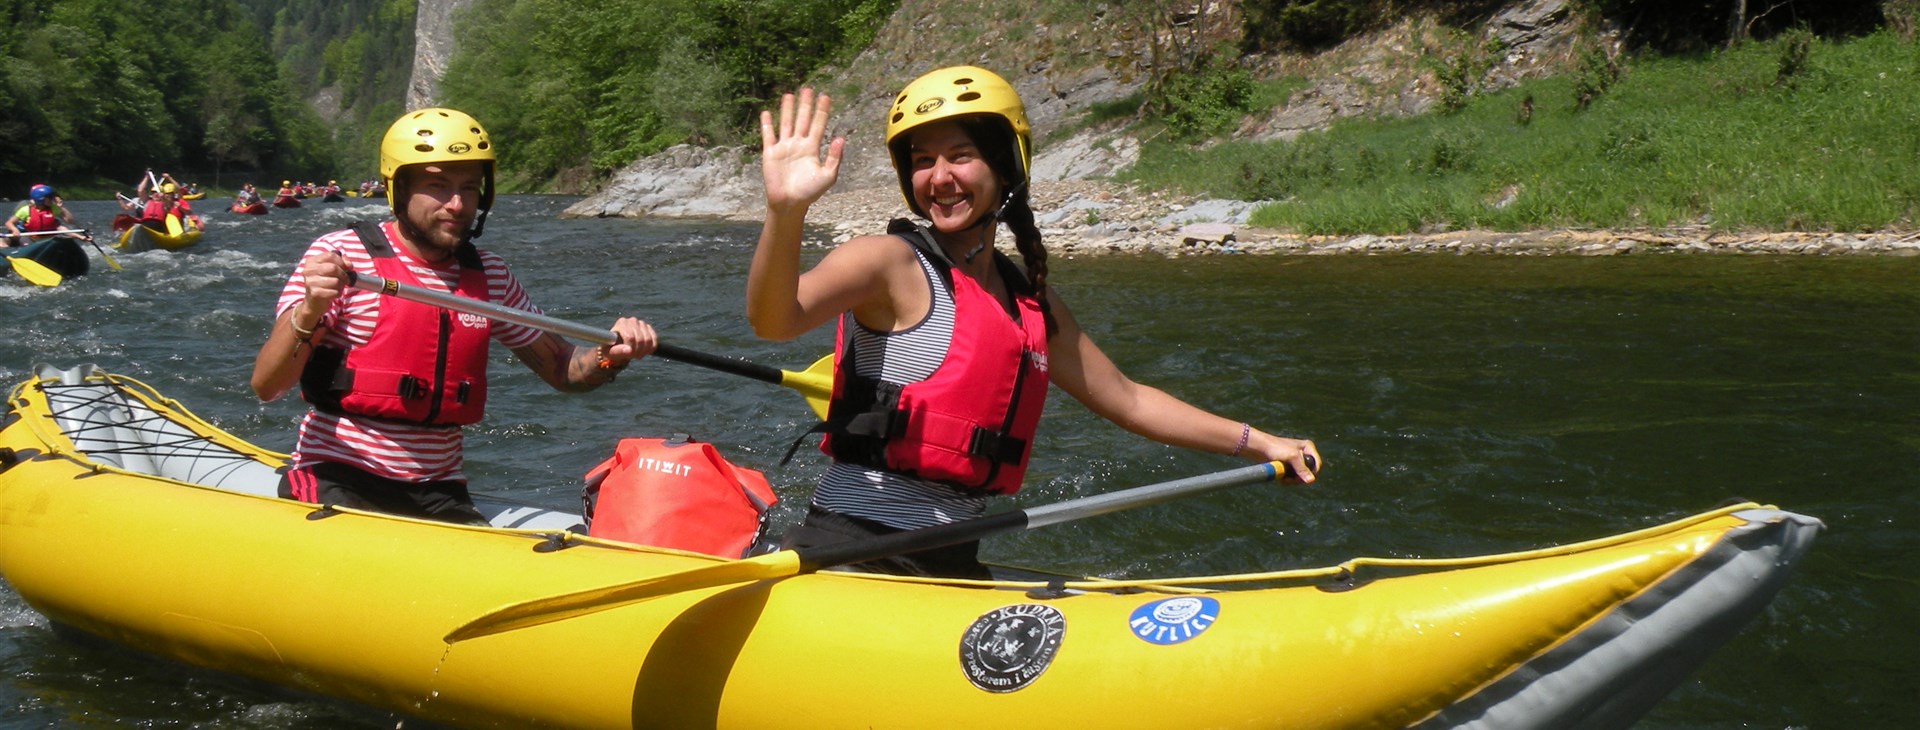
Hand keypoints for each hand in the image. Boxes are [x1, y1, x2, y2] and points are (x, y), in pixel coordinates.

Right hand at [295, 250, 349, 320]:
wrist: (314, 302)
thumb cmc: (324, 283)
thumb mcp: (330, 270)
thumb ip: (341, 263)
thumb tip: (349, 265)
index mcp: (311, 261)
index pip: (330, 255)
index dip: (342, 262)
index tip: (347, 268)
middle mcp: (308, 270)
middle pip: (333, 268)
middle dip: (343, 275)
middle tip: (345, 280)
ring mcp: (310, 282)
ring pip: (335, 281)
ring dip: (341, 285)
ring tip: (337, 287)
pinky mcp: (315, 293)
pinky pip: (334, 292)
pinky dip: (338, 293)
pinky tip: (333, 294)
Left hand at [600, 316, 657, 366]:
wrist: (618, 346)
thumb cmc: (611, 348)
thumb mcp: (610, 352)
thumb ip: (617, 351)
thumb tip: (629, 350)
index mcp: (621, 323)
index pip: (630, 337)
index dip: (631, 349)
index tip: (628, 355)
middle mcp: (632, 320)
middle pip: (640, 339)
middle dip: (637, 351)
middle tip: (633, 356)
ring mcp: (642, 323)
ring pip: (648, 340)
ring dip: (644, 351)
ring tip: (637, 354)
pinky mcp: (649, 328)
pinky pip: (655, 340)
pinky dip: (651, 349)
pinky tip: (644, 351)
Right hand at [760, 87, 843, 213]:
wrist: (789, 203)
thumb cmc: (810, 193)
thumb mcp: (827, 176)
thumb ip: (834, 158)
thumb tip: (841, 138)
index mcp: (812, 148)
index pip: (818, 125)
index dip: (822, 111)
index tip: (825, 96)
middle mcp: (799, 144)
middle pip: (802, 119)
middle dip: (805, 105)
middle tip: (808, 89)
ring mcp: (784, 148)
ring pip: (786, 123)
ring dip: (787, 109)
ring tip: (789, 95)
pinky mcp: (770, 153)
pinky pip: (768, 135)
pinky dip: (767, 124)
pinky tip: (767, 113)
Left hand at [1246, 429, 1320, 483]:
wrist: (1259, 448)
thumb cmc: (1276, 448)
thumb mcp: (1292, 457)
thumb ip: (1302, 469)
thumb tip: (1311, 481)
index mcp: (1308, 448)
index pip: (1317, 465)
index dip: (1311, 473)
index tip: (1302, 477)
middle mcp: (1304, 454)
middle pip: (1309, 473)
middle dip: (1299, 478)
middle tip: (1289, 480)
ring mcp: (1295, 461)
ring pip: (1300, 477)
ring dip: (1292, 480)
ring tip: (1283, 479)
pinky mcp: (1287, 467)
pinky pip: (1292, 477)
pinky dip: (1287, 480)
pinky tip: (1280, 479)